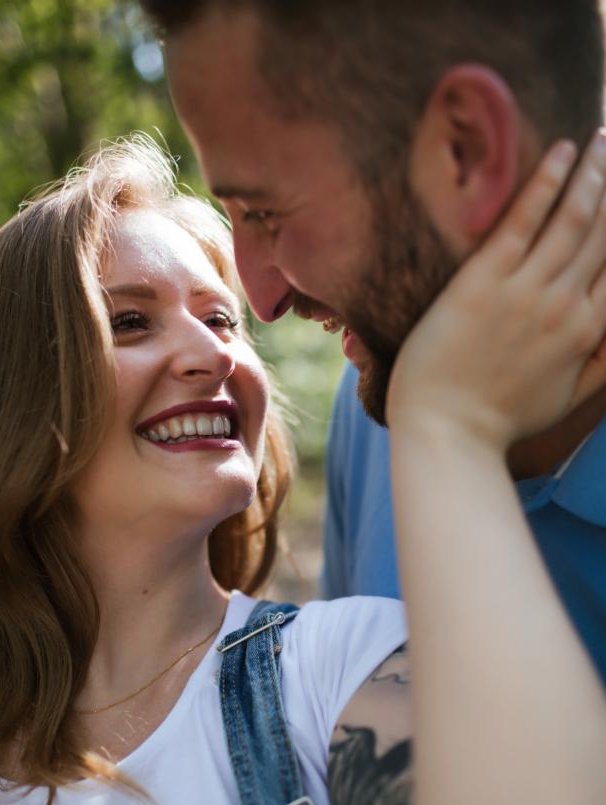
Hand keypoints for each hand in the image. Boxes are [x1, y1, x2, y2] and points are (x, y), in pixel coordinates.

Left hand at [386, 129, 605, 450]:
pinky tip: (563, 152)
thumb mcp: (566, 399)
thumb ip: (603, 364)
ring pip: (574, 218)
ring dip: (594, 173)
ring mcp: (526, 290)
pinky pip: (523, 220)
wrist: (448, 432)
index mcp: (588, 331)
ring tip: (605, 138)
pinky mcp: (484, 281)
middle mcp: (566, 304)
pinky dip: (547, 183)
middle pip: (605, 232)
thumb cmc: (500, 420)